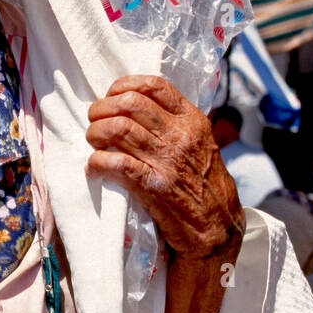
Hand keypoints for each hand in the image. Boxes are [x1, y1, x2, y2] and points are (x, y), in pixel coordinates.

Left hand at [85, 75, 244, 260]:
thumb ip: (176, 125)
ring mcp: (167, 161)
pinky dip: (97, 163)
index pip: (154, 86)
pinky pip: (116, 164)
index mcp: (192, 121)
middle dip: (102, 109)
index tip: (110, 96)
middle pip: (129, 103)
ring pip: (118, 129)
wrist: (218, 227)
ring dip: (96, 133)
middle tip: (94, 121)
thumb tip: (139, 109)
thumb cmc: (205, 185)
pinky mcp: (154, 186)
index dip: (123, 86)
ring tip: (93, 142)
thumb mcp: (200, 145)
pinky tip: (94, 168)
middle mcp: (180, 136)